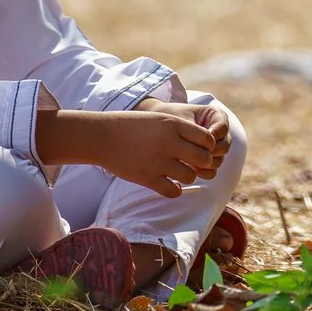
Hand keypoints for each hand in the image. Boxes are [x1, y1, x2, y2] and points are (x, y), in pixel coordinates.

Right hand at [37, 103, 228, 197]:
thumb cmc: (133, 126)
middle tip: (194, 164)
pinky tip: (169, 184)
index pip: (208, 139)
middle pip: (204, 159)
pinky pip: (174, 191)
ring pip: (190, 177)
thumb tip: (206, 143)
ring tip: (179, 174)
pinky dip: (175, 190)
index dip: (208, 147)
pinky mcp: (148, 178)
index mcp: (174, 124)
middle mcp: (169, 142)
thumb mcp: (160, 119)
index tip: (200, 149)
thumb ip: (182, 129)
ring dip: (187, 177)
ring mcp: (158, 161)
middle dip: (202, 164)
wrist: (103, 136)